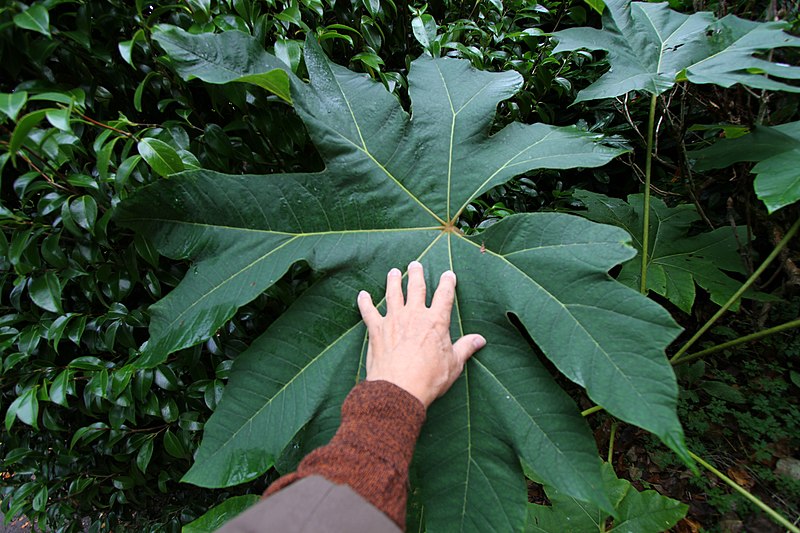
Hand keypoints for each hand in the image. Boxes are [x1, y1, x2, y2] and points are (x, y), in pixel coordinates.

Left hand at [357, 261, 485, 407]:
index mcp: (436, 321)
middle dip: (416, 274)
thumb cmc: (429, 378)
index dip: (447, 282)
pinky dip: (364, 302)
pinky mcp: (376, 329)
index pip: (444, 295)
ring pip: (393, 293)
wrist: (399, 388)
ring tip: (394, 272)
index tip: (448, 274)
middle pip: (416, 287)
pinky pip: (369, 311)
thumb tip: (481, 340)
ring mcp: (394, 320)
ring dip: (393, 281)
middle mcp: (414, 314)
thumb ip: (466, 348)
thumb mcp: (454, 364)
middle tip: (415, 264)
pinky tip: (362, 294)